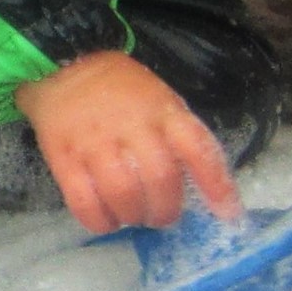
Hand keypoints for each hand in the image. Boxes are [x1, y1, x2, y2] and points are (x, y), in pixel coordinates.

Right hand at [13, 48, 241, 233]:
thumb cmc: (122, 91)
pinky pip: (82, 199)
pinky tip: (105, 222)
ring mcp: (95, 141)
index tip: (227, 214)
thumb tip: (198, 187)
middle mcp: (132, 126)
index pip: (198, 149)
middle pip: (160, 178)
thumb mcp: (161, 101)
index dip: (217, 186)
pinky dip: (98, 220)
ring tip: (133, 217)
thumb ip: (177, 137)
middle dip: (166, 210)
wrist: (64, 68)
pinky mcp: (63, 156)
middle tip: (161, 217)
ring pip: (123, 192)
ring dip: (133, 216)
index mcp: (164, 111)